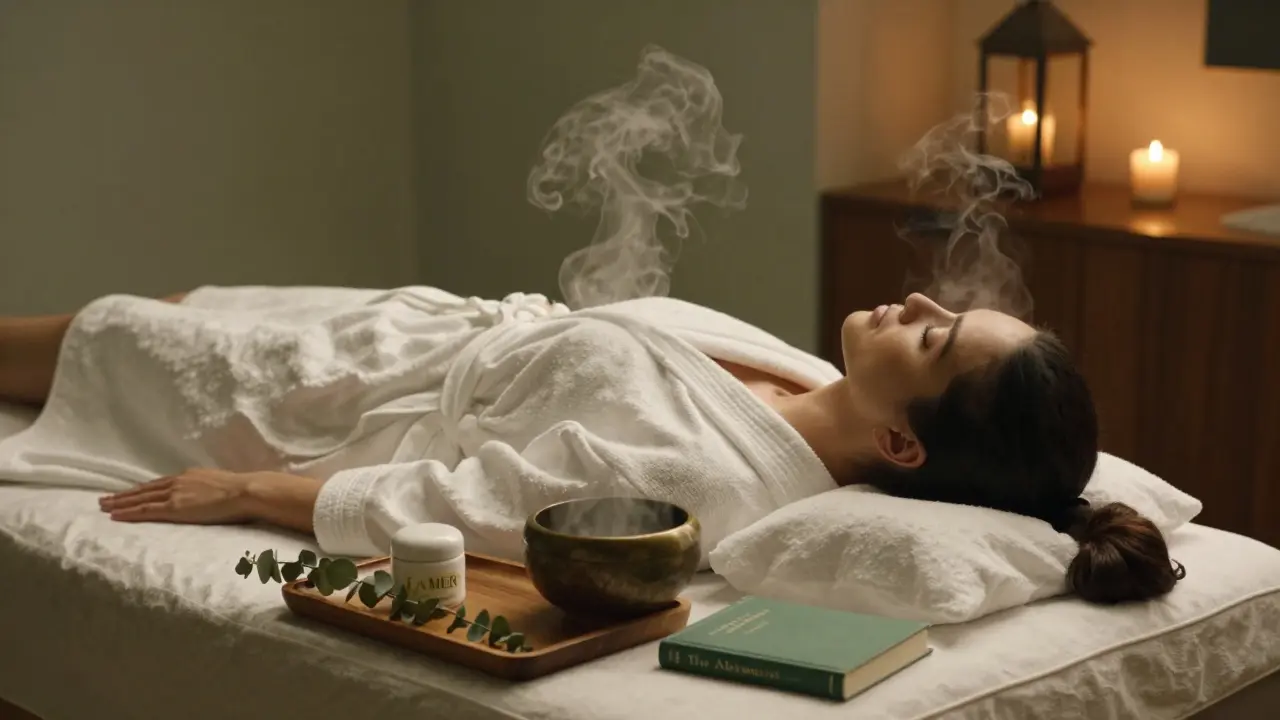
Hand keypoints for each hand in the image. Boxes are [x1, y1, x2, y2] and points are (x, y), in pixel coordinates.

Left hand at [99, 468, 256, 524]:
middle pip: (144, 489)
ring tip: (104, 506)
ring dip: (120, 502)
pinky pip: (146, 510)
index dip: (141, 489)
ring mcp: (175, 494)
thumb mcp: (220, 485)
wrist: (245, 491)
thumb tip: (209, 496)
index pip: (158, 484)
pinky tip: (115, 515)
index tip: (128, 493)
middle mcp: (178, 482)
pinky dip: (129, 512)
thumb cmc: (240, 491)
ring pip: (140, 498)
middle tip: (104, 499)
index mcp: (189, 476)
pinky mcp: (175, 508)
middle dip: (123, 495)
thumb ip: (208, 489)